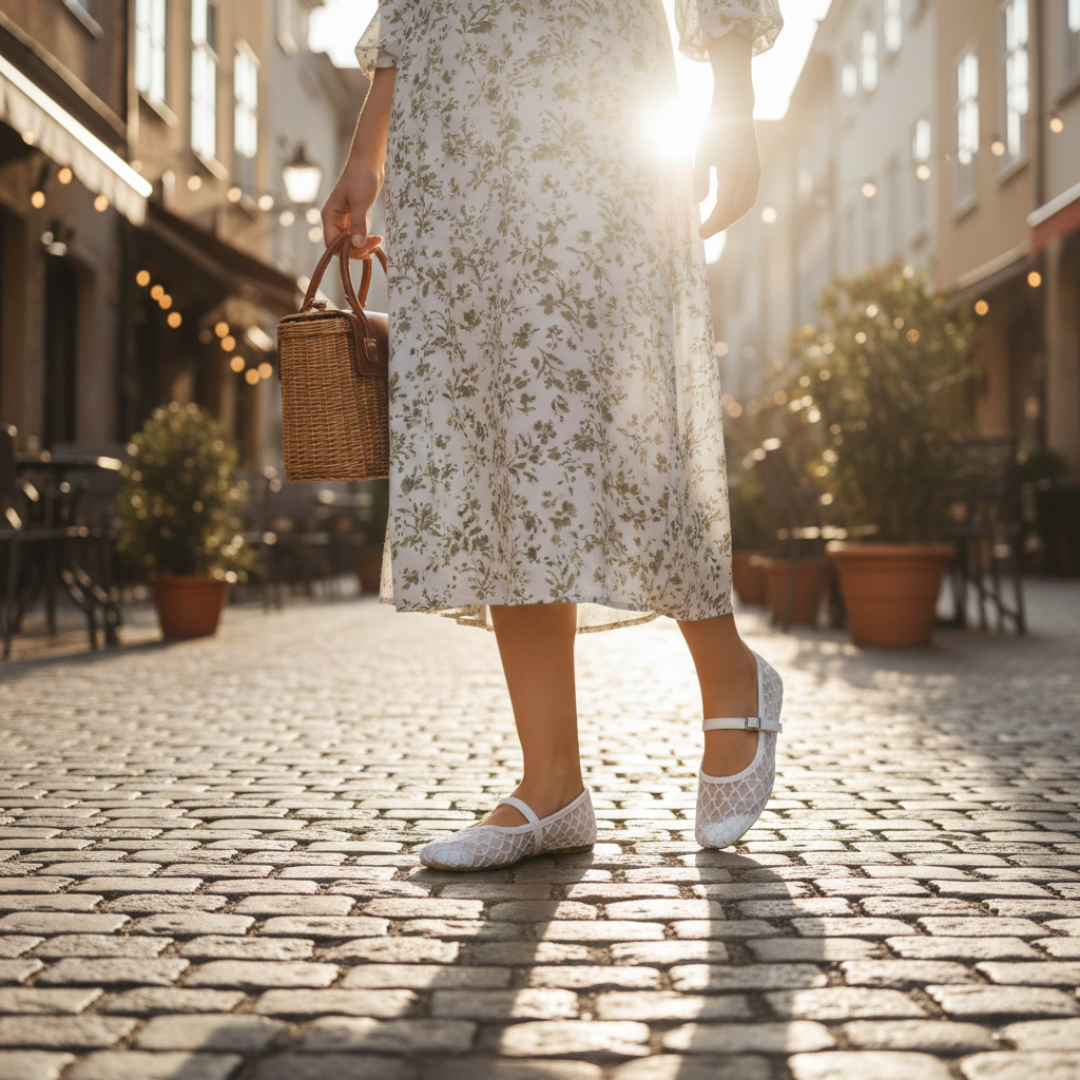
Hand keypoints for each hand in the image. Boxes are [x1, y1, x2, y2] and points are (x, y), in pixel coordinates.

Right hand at [320, 158, 384, 257]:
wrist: (369, 162)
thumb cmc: (361, 177)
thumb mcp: (360, 202)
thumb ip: (359, 224)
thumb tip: (358, 245)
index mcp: (329, 216)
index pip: (332, 244)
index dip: (347, 250)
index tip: (364, 246)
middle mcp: (334, 220)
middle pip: (342, 246)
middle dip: (357, 249)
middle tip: (375, 245)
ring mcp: (344, 220)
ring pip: (350, 243)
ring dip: (363, 247)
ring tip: (378, 242)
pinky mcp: (354, 218)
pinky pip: (357, 236)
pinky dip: (366, 240)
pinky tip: (376, 240)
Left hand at [694, 111, 760, 239]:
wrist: (736, 108)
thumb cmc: (714, 129)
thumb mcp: (701, 152)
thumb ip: (700, 178)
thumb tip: (696, 203)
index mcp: (733, 171)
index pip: (724, 207)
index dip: (713, 224)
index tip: (700, 233)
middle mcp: (748, 174)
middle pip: (735, 211)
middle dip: (720, 225)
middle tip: (704, 234)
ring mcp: (754, 172)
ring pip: (745, 206)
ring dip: (730, 219)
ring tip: (713, 225)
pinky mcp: (756, 170)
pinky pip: (750, 197)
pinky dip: (739, 209)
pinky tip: (727, 212)